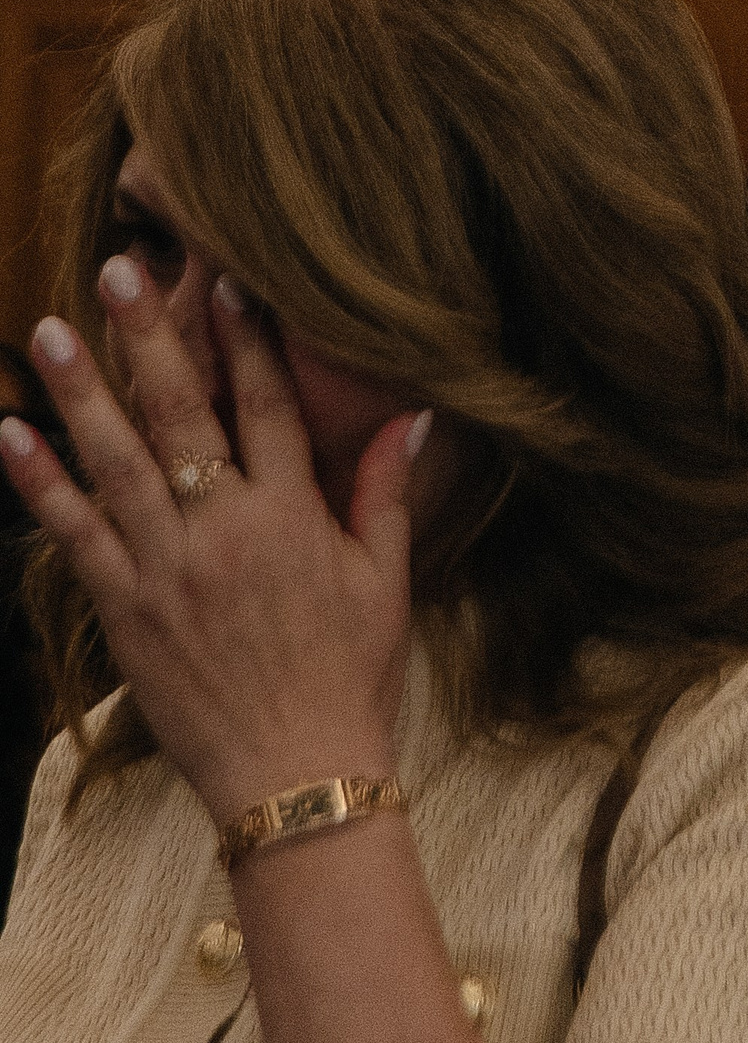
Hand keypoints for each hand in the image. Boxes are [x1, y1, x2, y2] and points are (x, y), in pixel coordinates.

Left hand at [0, 261, 424, 823]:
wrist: (296, 772)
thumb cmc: (353, 677)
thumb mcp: (386, 582)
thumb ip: (385, 495)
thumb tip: (412, 420)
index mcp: (293, 517)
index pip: (267, 405)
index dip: (246, 339)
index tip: (225, 283)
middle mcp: (222, 529)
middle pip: (180, 412)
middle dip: (149, 337)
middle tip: (119, 270)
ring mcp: (163, 566)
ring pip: (112, 459)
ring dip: (78, 390)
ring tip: (49, 329)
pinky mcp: (122, 606)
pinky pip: (70, 532)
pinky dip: (39, 482)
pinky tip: (10, 434)